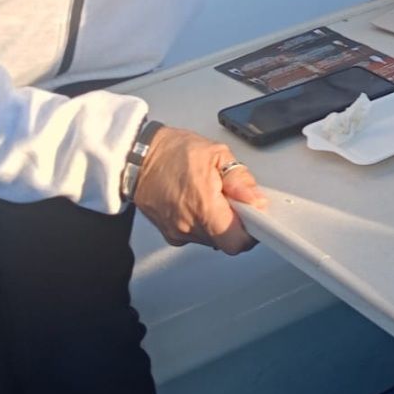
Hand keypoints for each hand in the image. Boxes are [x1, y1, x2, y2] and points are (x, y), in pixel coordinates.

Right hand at [133, 125, 267, 253]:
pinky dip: (202, 222)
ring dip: (217, 221)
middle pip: (225, 241)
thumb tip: (256, 200)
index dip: (250, 232)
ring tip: (210, 196)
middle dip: (234, 222)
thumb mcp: (215, 154)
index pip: (236, 242)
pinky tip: (196, 202)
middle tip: (230, 199)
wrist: (137, 156)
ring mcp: (177, 232)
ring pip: (211, 238)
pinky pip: (195, 235)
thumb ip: (239, 180)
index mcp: (203, 207)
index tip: (252, 216)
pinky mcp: (170, 233)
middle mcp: (189, 226)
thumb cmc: (173, 151)